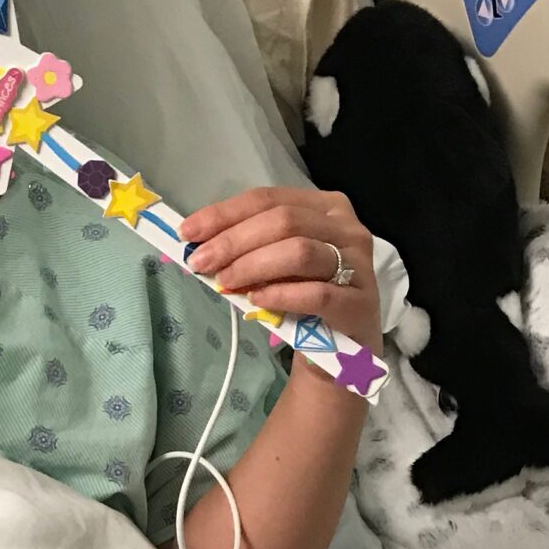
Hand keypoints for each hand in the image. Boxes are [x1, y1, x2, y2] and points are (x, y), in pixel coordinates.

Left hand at [179, 187, 381, 352]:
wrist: (341, 349)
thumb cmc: (304, 297)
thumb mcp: (276, 264)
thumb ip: (248, 248)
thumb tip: (199, 244)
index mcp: (326, 207)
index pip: (269, 199)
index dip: (225, 214)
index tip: (188, 233)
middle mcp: (348, 229)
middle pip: (283, 221)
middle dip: (234, 241)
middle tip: (201, 263)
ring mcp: (359, 266)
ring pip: (299, 252)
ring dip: (253, 266)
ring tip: (225, 282)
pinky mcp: (360, 304)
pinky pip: (317, 293)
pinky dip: (281, 295)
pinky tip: (256, 300)